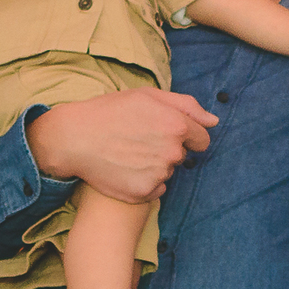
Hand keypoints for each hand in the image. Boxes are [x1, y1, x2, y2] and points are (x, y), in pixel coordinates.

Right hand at [26, 89, 218, 201]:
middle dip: (167, 149)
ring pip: (167, 172)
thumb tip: (214, 121)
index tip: (164, 132)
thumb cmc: (110, 111)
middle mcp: (172, 152)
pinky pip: (155, 190)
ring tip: (127, 153)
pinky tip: (124, 169)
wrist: (74, 138)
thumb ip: (186, 106)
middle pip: (182, 156)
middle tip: (138, 140)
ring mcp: (158, 175)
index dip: (185, 135)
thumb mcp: (148, 96)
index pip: (201, 140)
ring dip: (154, 165)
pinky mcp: (144, 193)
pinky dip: (144, 182)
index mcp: (177, 126)